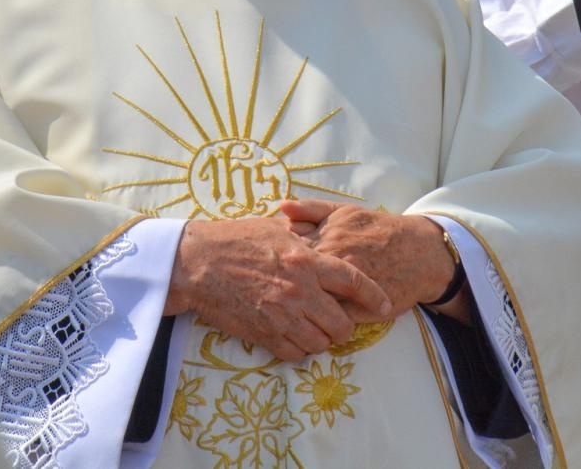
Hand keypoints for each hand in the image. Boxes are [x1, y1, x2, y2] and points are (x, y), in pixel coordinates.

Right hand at [165, 216, 392, 362]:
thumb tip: (320, 229)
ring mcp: (282, 315)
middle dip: (345, 325)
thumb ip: (303, 232)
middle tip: (339, 320)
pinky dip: (300, 350)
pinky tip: (295, 338)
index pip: (353, 281)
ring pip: (321, 343)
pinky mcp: (264, 333)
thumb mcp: (274, 227)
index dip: (373, 295)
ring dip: (322, 339)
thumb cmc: (235, 239)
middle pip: (342, 323)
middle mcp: (299, 291)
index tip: (383, 303)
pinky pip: (295, 354)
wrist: (197, 263)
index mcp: (306, 260)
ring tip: (316, 330)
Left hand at [278, 200, 465, 321]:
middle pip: (294, 280)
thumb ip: (311, 209)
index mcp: (325, 238)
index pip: (287, 252)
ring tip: (285, 310)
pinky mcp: (358, 309)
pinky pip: (330, 321)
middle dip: (280, 287)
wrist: (418, 252)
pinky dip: (317, 324)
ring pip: (309, 304)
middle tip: (269, 292)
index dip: (274, 259)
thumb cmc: (377, 230)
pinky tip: (308, 324)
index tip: (266, 265)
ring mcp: (345, 288)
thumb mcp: (344, 212)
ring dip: (295, 309)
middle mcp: (333, 263)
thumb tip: (281, 207)